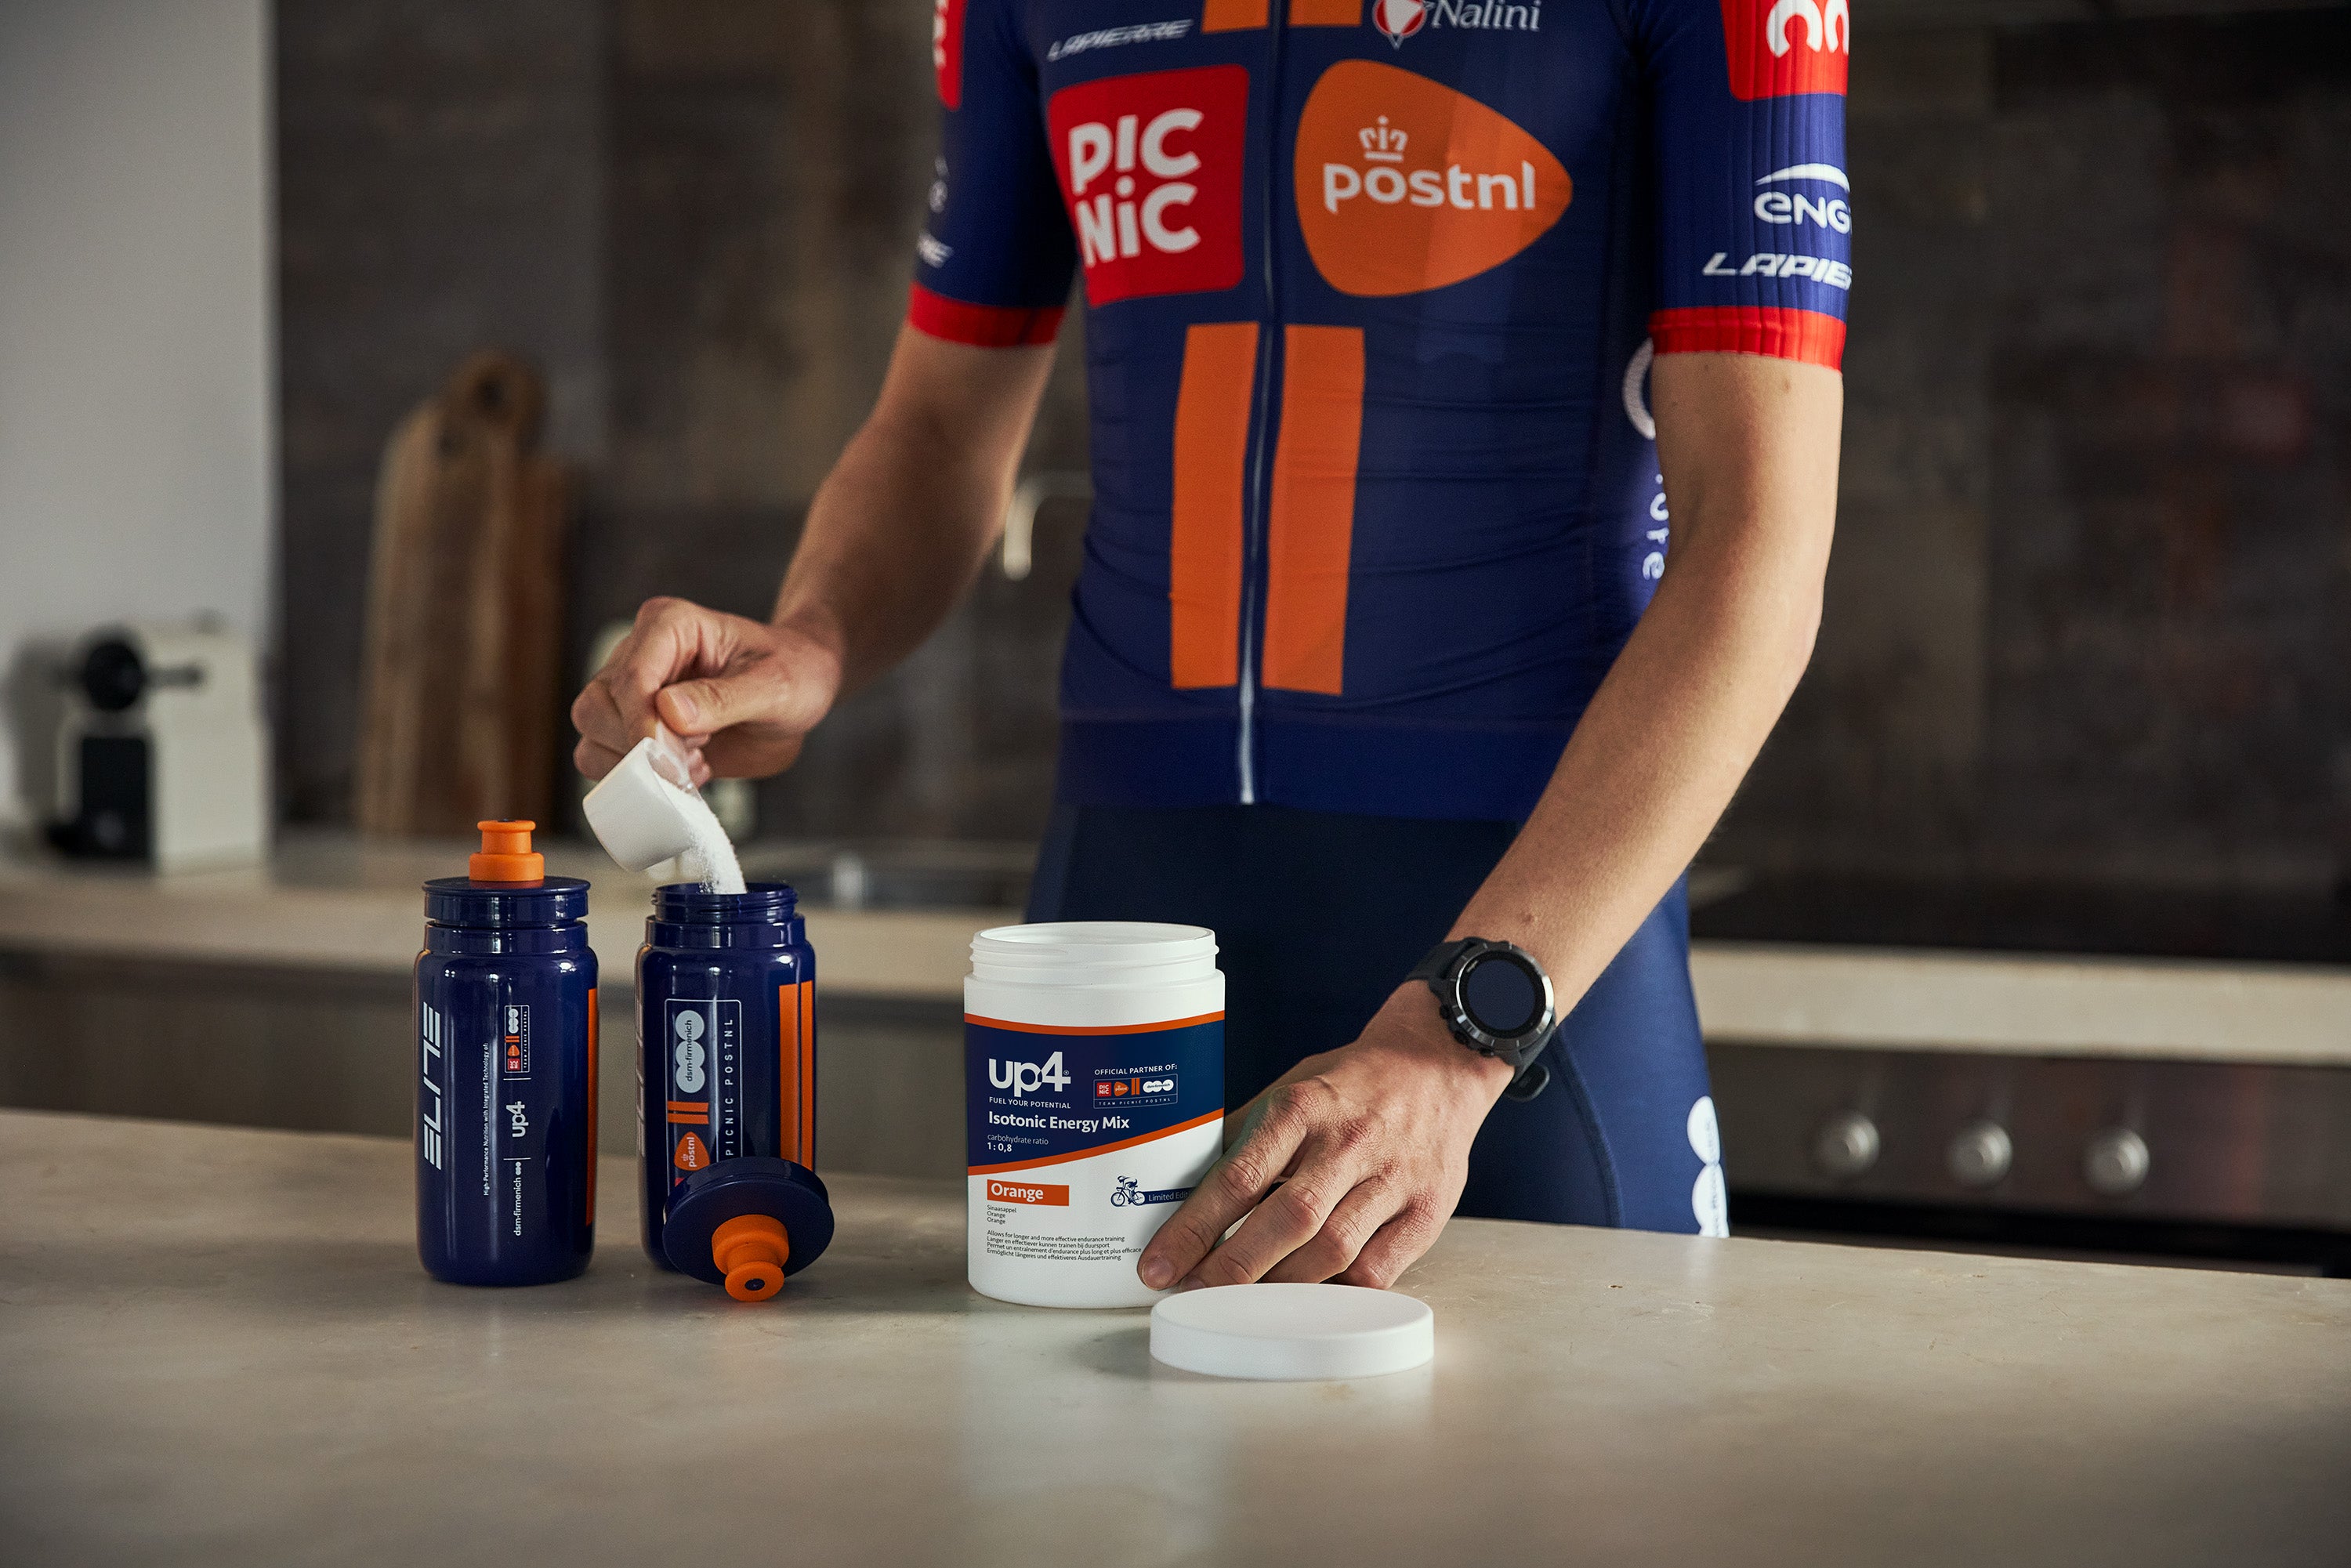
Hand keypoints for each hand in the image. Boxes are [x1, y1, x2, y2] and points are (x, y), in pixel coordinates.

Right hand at [570, 597, 841, 784]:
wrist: (800, 690)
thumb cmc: (794, 672)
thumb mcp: (776, 685)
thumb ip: (724, 698)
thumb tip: (668, 712)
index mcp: (669, 625)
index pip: (631, 677)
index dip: (642, 724)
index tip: (670, 757)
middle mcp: (640, 653)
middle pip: (597, 707)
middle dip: (639, 746)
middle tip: (696, 752)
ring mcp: (632, 692)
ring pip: (592, 735)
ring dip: (638, 764)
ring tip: (696, 759)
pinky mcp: (634, 727)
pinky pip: (606, 760)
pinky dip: (641, 779)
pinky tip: (690, 770)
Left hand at [1137, 986, 1511, 1290]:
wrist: (1438, 1065)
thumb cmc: (1352, 1084)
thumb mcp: (1292, 1087)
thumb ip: (1244, 1135)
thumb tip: (1182, 1191)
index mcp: (1305, 1107)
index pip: (1239, 1176)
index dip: (1193, 1228)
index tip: (1158, 1265)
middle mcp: (1350, 1143)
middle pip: (1287, 1219)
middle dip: (1232, 1267)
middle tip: (1194, 1291)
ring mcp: (1394, 1179)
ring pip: (1333, 1251)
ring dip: (1280, 1286)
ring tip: (1244, 1299)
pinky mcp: (1428, 1210)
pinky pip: (1378, 1270)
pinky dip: (1338, 1291)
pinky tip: (1308, 1294)